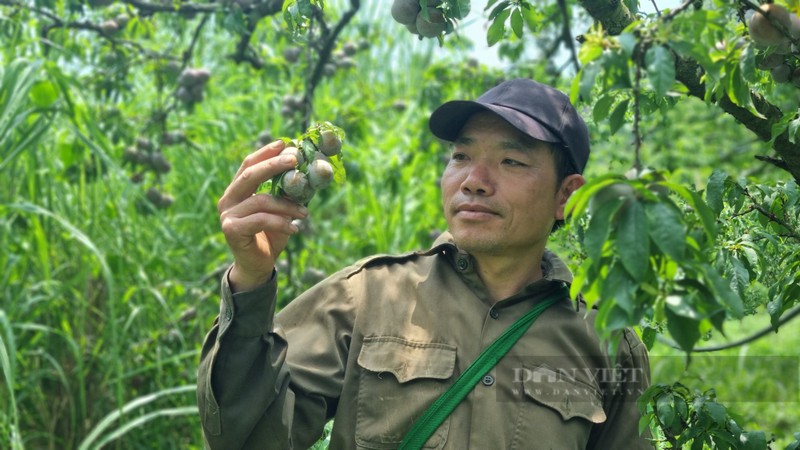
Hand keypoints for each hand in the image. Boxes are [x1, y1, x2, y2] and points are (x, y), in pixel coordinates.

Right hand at [217, 140, 308, 291]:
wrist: (258, 265)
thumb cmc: (270, 235)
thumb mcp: (280, 211)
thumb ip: (286, 193)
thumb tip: (307, 172)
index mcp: (237, 190)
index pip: (248, 165)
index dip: (265, 152)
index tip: (284, 143)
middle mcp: (228, 199)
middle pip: (250, 175)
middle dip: (274, 165)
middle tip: (295, 159)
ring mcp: (227, 214)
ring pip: (261, 201)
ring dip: (288, 205)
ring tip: (305, 213)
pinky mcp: (231, 229)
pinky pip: (261, 220)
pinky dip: (281, 222)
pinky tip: (294, 229)